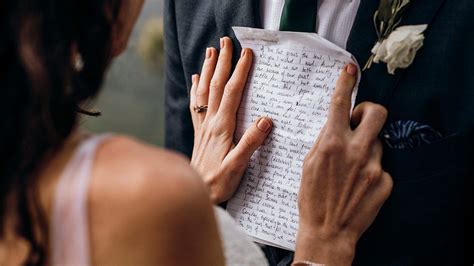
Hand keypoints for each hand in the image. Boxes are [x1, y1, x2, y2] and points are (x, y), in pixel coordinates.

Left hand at [190, 37, 272, 203]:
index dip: (239, 72)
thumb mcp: (238, 167)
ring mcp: (203, 127)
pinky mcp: (199, 133)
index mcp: (222, 127)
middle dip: (222, 62)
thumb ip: (250, 143)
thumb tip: (266, 120)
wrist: (196, 193)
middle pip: (216, 86)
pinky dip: (196, 89)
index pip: (232, 93)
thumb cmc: (218, 183)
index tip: (246, 53)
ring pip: (204, 91)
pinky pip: (196, 105)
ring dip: (208, 70)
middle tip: (226, 41)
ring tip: (211, 51)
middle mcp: (210, 123)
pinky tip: (196, 79)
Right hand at [295, 64, 392, 264]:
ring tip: (351, 166)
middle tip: (360, 120)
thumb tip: (337, 123)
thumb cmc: (312, 198)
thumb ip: (325, 140)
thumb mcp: (309, 163)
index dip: (346, 82)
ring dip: (366, 147)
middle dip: (369, 111)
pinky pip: (380, 165)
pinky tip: (357, 184)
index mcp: (332, 144)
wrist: (328, 231)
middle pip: (376, 113)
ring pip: (377, 142)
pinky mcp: (384, 181)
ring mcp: (373, 166)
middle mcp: (356, 151)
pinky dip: (370, 169)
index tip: (350, 70)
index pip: (341, 103)